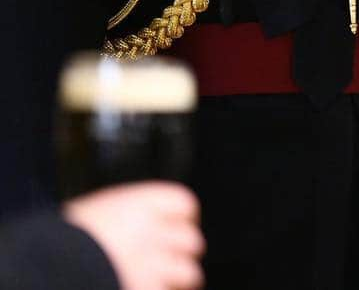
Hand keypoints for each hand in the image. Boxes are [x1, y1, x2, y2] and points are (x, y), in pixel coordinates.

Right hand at [63, 182, 203, 289]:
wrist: (39, 269)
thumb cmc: (59, 243)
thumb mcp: (94, 214)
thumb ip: (123, 218)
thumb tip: (138, 225)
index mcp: (141, 204)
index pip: (184, 206)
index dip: (179, 222)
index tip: (174, 231)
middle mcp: (155, 231)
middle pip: (191, 241)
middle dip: (179, 255)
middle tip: (166, 264)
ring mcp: (155, 265)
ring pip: (189, 274)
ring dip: (176, 281)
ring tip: (158, 284)